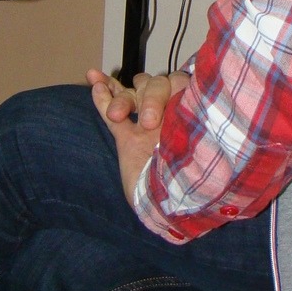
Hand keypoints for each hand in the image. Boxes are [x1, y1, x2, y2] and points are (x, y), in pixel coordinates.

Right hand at [87, 69, 189, 203]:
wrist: (170, 211)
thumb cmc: (188, 180)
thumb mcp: (197, 146)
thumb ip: (190, 118)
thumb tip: (192, 91)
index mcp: (189, 115)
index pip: (179, 83)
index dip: (171, 90)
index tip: (170, 110)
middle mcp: (169, 116)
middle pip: (154, 86)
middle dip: (149, 98)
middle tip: (149, 124)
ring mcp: (147, 127)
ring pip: (130, 96)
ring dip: (120, 97)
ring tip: (116, 113)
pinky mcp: (127, 140)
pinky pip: (111, 112)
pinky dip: (103, 97)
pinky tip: (93, 79)